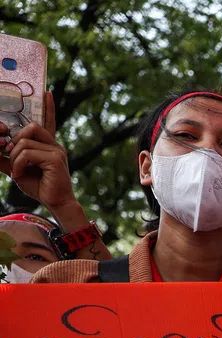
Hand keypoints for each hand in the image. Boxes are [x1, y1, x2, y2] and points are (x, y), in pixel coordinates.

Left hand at [0, 93, 77, 210]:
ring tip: (17, 170)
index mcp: (49, 145)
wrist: (55, 203)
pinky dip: (19, 164)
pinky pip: (27, 153)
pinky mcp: (55, 158)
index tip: (47, 92)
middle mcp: (55, 145)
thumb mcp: (17, 168)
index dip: (48, 107)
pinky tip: (20, 174)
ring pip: (25, 141)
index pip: (48, 122)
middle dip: (15, 141)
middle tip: (11, 156)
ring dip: (14, 156)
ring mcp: (57, 151)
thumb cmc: (38, 186)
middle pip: (31, 127)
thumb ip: (6, 157)